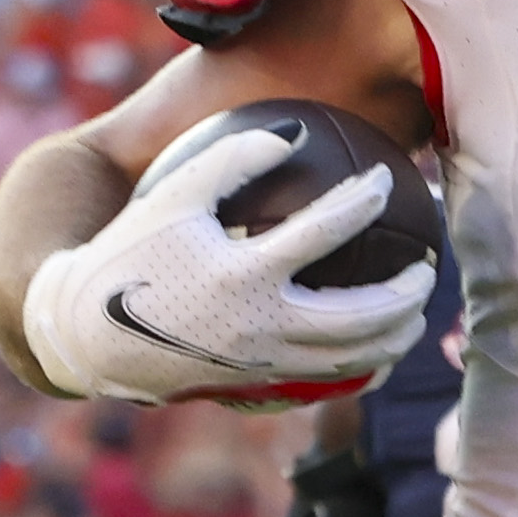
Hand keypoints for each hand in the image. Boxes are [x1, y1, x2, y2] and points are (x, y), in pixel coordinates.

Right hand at [22, 115, 437, 404]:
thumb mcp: (172, 195)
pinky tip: (375, 341)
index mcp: (242, 274)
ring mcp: (262, 362)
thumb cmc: (130, 252)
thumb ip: (232, 159)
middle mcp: (260, 324)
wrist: (90, 333)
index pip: (324, 232)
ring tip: (415, 310)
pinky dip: (362, 361)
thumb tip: (291, 134)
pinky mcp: (258, 382)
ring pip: (352, 357)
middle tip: (428, 264)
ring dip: (395, 334)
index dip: (362, 200)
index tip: (385, 178)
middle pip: (361, 316)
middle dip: (407, 291)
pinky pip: (327, 376)